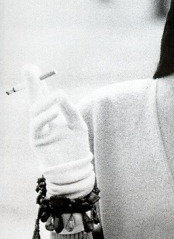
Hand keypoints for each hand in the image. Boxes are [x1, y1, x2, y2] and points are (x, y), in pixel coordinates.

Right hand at [24, 64, 94, 197]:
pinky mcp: (36, 141)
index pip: (44, 97)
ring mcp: (37, 131)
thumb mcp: (78, 126)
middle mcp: (42, 122)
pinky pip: (37, 125)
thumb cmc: (77, 149)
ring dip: (46, 101)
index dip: (39, 83)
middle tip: (29, 67)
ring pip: (35, 111)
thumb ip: (70, 111)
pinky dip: (45, 116)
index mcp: (52, 117)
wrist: (74, 171)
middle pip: (34, 100)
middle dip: (32, 84)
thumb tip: (61, 94)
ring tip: (59, 96)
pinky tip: (54, 111)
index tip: (32, 67)